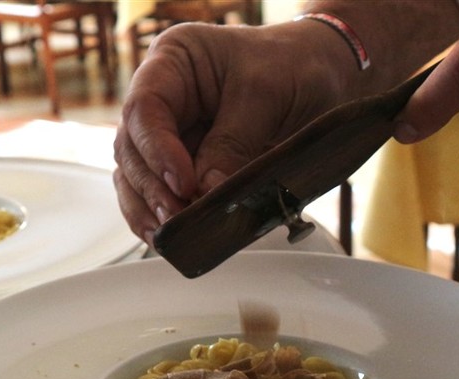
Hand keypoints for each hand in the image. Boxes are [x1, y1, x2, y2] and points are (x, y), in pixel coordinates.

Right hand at [113, 21, 358, 245]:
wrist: (327, 77)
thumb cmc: (296, 66)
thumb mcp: (267, 94)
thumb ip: (233, 142)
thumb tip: (206, 191)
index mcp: (174, 62)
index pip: (145, 108)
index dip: (157, 150)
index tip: (183, 184)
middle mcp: (164, 97)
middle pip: (131, 147)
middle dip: (151, 187)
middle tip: (176, 218)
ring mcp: (171, 133)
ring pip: (135, 176)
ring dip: (148, 208)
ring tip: (169, 235)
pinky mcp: (184, 166)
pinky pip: (159, 194)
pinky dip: (161, 217)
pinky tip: (170, 237)